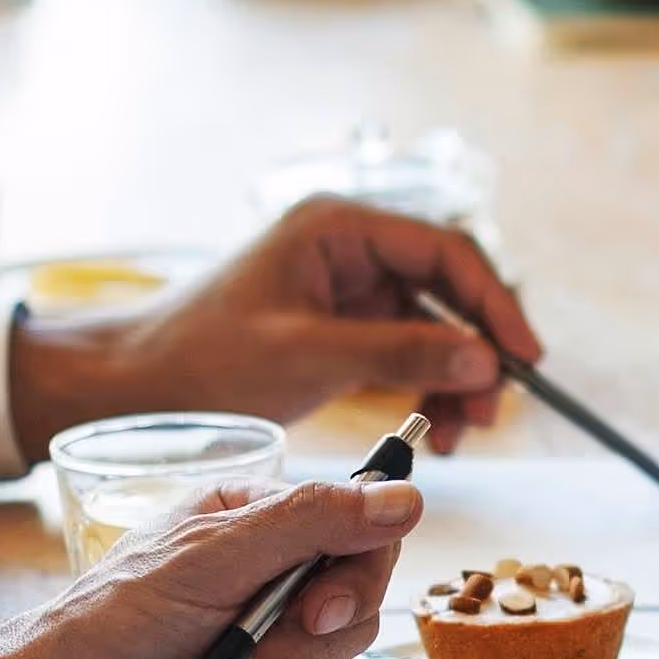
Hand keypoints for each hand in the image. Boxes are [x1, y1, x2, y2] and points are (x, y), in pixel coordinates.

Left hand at [0, 475, 423, 658]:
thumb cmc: (101, 630)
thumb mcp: (205, 558)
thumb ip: (309, 522)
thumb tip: (403, 497)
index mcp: (258, 533)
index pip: (361, 540)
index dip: (355, 584)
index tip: (316, 611)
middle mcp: (271, 594)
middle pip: (359, 622)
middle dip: (291, 656)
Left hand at [14, 194, 540, 457]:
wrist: (134, 386)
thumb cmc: (203, 357)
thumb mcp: (309, 357)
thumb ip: (400, 353)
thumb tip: (485, 360)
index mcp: (338, 226)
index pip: (444, 252)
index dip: (493, 303)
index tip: (523, 358)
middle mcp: (348, 246)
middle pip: (446, 287)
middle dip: (477, 347)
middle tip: (494, 408)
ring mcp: (343, 286)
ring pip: (430, 324)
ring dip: (454, 375)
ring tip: (462, 432)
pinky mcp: (336, 326)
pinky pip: (402, 349)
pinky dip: (424, 385)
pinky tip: (434, 428)